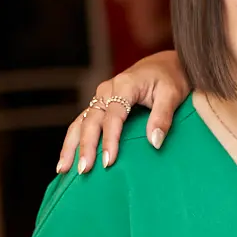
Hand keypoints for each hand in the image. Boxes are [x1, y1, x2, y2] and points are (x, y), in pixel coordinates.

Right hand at [58, 51, 188, 174]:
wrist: (163, 65)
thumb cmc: (170, 79)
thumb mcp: (172, 95)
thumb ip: (163, 117)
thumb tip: (155, 142)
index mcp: (124, 85)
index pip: (113, 116)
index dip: (110, 139)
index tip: (109, 161)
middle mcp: (106, 90)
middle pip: (91, 120)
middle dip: (86, 147)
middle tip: (85, 170)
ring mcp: (99, 97)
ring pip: (80, 122)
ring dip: (71, 146)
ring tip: (63, 169)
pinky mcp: (98, 105)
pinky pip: (81, 123)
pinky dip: (73, 141)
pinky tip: (67, 160)